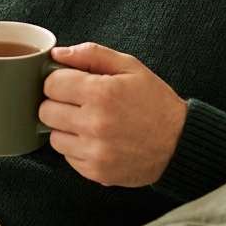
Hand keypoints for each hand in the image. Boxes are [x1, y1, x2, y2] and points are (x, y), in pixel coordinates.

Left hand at [39, 43, 187, 186]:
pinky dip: (76, 148)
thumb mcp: (129, 66)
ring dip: (65, 128)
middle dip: (58, 103)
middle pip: (45, 110)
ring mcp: (94, 151)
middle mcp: (94, 123)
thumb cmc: (154, 102)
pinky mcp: (96, 171)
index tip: (70, 83)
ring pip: (53, 136)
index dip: (59, 80)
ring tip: (88, 122)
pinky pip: (67, 156)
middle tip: (78, 103)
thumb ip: (91, 54)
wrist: (180, 143)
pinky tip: (96, 140)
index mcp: (100, 92)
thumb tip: (58, 53)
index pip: (51, 83)